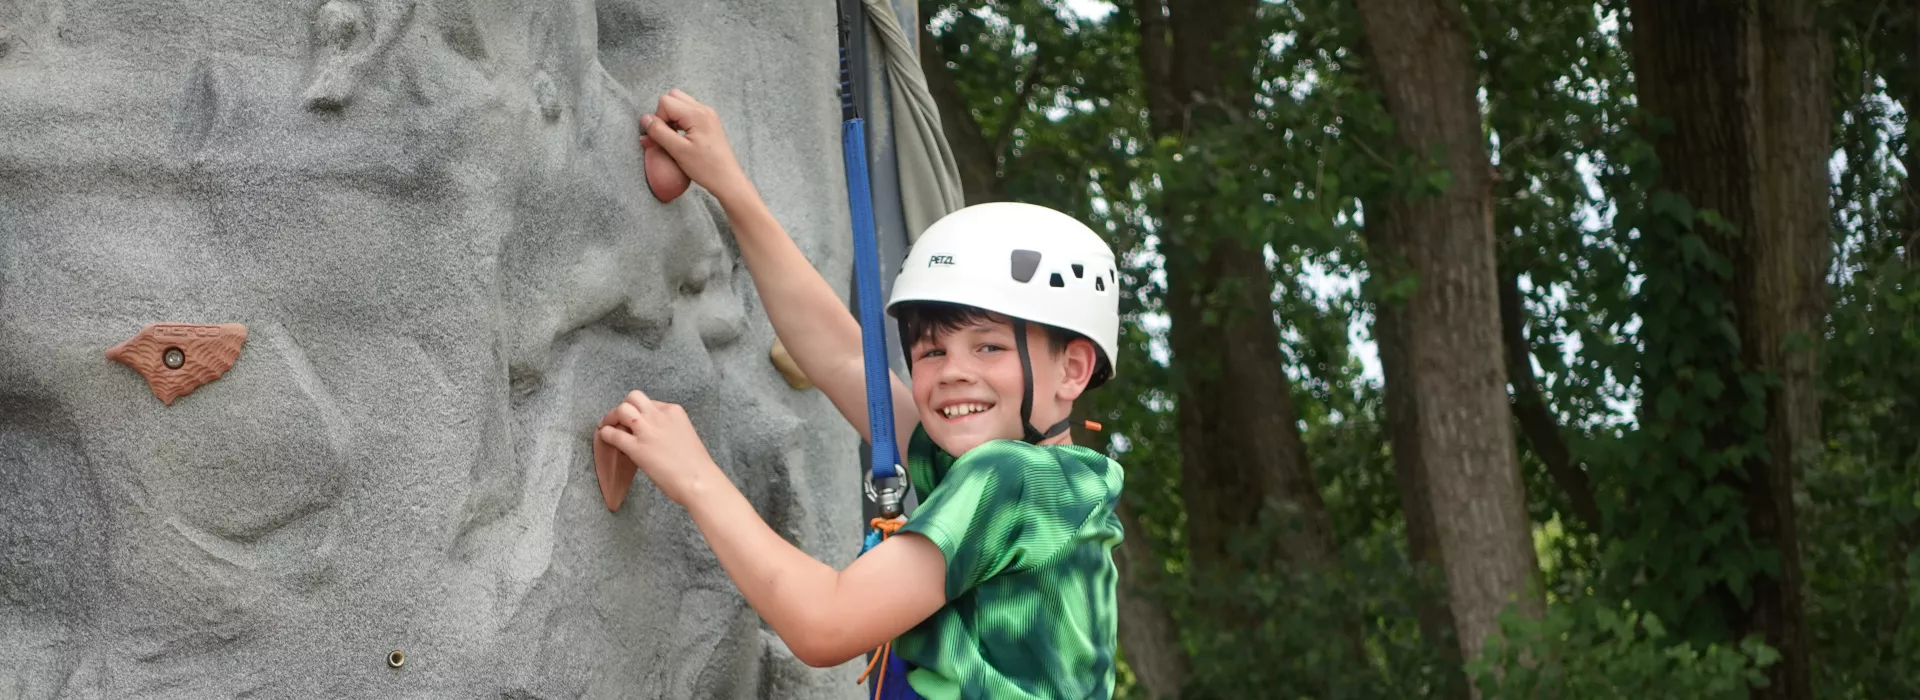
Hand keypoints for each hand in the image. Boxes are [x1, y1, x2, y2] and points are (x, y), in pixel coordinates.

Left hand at [597, 390, 723, 505]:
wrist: (698, 480)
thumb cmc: (696, 464)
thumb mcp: (684, 434)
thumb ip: (669, 428)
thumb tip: (654, 434)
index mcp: (674, 411)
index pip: (650, 402)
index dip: (640, 411)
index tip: (637, 422)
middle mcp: (659, 416)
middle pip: (633, 398)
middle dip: (624, 407)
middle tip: (619, 420)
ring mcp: (646, 430)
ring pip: (621, 409)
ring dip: (611, 417)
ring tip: (609, 426)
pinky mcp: (636, 448)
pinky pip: (613, 433)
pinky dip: (606, 434)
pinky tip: (605, 438)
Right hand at [639, 89, 752, 203]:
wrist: (727, 179)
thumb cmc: (705, 168)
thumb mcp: (678, 151)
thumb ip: (659, 132)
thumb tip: (644, 119)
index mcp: (697, 114)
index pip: (665, 102)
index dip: (658, 118)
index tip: (662, 137)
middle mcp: (704, 109)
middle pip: (673, 96)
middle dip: (664, 113)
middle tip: (668, 134)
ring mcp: (708, 114)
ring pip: (681, 102)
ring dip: (672, 117)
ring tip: (675, 137)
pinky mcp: (709, 122)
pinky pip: (689, 111)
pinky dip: (680, 120)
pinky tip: (683, 137)